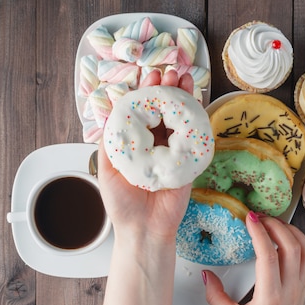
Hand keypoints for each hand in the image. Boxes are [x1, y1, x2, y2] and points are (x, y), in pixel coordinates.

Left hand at [97, 70, 193, 241]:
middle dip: (169, 89)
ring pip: (181, 119)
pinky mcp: (189, 162)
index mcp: (137, 143)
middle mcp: (156, 144)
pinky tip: (198, 103)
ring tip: (186, 78)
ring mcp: (174, 152)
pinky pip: (195, 138)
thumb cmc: (122, 205)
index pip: (143, 111)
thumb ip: (109, 142)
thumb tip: (110, 112)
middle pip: (165, 110)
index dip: (147, 93)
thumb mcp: (106, 169)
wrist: (142, 230)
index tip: (149, 78)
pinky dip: (198, 119)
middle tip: (171, 73)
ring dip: (185, 97)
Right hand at [203, 215, 304, 304]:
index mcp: (270, 299)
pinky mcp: (304, 285)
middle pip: (290, 246)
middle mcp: (289, 290)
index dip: (259, 233)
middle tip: (258, 216)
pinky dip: (300, 239)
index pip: (269, 257)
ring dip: (289, 230)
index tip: (249, 218)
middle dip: (274, 225)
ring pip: (304, 248)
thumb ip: (215, 296)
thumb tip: (205, 274)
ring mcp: (300, 286)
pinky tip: (285, 235)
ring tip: (271, 222)